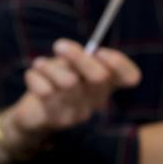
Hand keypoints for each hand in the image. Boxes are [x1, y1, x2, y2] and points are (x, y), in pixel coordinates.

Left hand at [0, 38, 139, 153]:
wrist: (33, 114)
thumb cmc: (56, 80)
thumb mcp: (70, 64)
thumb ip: (79, 57)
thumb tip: (85, 50)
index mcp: (105, 82)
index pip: (129, 76)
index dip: (119, 63)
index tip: (100, 51)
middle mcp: (96, 100)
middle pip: (99, 76)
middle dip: (78, 57)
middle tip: (59, 45)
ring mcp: (78, 111)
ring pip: (69, 82)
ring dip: (50, 67)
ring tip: (39, 63)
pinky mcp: (56, 118)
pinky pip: (46, 92)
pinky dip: (35, 78)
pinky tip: (32, 76)